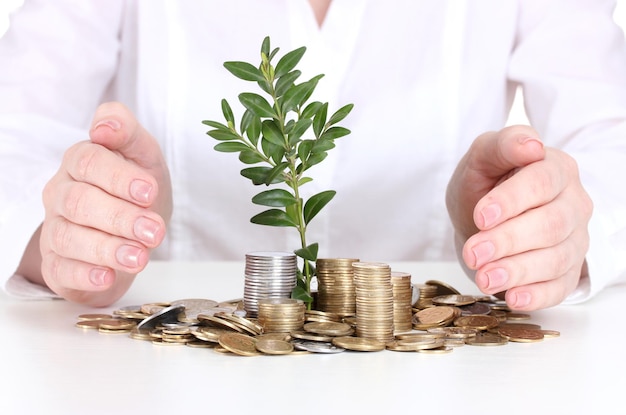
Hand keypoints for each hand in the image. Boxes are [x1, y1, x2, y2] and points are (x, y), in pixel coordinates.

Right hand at [39, 102, 171, 305]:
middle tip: (154, 231)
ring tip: (140, 258)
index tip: (149, 192)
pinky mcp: (58, 265)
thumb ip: (128, 132)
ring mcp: (55, 230)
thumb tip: (104, 124)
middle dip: (120, 217)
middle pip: (79, 202)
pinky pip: (62, 270)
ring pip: (69, 237)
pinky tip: (108, 276)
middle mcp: (61, 194)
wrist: (134, 233)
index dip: (119, 177)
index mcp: (81, 162)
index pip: (89, 162)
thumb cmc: (138, 190)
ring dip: (107, 248)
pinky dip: (85, 274)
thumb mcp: (144, 156)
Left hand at [446, 125, 591, 310]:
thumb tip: (532, 145)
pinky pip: (560, 287)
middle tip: (473, 253)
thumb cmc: (486, 183)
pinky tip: (513, 298)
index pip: (543, 182)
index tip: (481, 216)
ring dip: (518, 271)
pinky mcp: (566, 271)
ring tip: (484, 278)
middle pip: (551, 225)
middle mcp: (573, 204)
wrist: (484, 216)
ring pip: (556, 259)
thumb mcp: (483, 157)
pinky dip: (537, 296)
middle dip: (509, 241)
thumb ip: (502, 145)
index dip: (512, 201)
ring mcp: (575, 240)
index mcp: (557, 169)